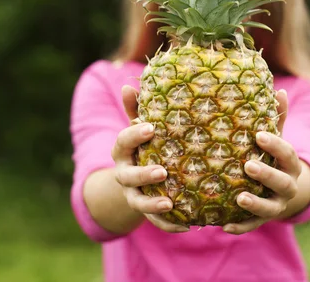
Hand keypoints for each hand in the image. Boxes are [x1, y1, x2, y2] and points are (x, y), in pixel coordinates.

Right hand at [112, 85, 189, 232]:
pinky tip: (186, 224)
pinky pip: (155, 221)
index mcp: (123, 150)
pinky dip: (168, 224)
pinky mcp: (146, 211)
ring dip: (153, 203)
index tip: (151, 127)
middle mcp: (125, 173)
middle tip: (163, 171)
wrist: (137, 178)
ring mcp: (134, 194)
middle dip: (144, 174)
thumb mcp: (140, 128)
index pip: (123, 141)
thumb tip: (128, 84)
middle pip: (129, 175)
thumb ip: (136, 109)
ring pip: (138, 201)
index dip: (134, 134)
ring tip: (170, 202)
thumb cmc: (145, 145)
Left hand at [223, 89, 303, 234]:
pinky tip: (224, 226)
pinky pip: (251, 226)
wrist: (282, 191)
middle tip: (248, 166)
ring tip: (239, 198)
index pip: (287, 153)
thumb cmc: (273, 157)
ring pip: (269, 208)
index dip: (275, 145)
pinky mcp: (261, 219)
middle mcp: (286, 186)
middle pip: (281, 182)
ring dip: (255, 204)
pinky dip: (239, 227)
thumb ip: (277, 118)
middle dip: (266, 175)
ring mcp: (275, 205)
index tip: (259, 136)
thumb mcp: (276, 138)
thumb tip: (280, 90)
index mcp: (290, 164)